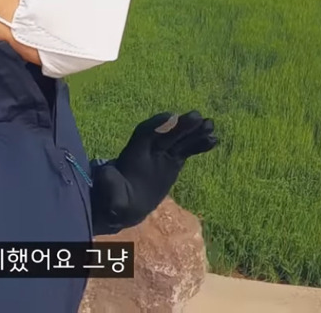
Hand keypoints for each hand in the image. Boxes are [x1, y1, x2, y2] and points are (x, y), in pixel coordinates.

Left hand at [91, 111, 217, 232]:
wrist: (127, 203)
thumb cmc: (115, 198)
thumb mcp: (109, 193)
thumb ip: (108, 183)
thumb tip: (106, 173)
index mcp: (132, 153)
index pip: (143, 133)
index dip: (155, 125)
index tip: (168, 117)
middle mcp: (148, 149)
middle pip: (165, 133)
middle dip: (179, 125)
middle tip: (196, 117)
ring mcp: (162, 153)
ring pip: (179, 139)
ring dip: (194, 131)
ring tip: (210, 124)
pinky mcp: (173, 160)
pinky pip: (187, 150)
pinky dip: (199, 144)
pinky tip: (214, 139)